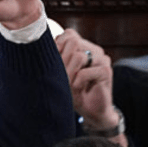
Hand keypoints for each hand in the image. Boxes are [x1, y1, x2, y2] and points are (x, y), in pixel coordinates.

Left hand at [55, 30, 123, 144]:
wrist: (92, 112)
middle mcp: (94, 50)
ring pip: (78, 56)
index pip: (69, 34)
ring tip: (68, 84)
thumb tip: (41, 49)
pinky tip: (78, 89)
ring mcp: (102, 59)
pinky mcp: (106, 71)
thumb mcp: (61, 74)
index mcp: (84, 47)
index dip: (58, 46)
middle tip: (60, 76)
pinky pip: (85, 72)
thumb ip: (57, 60)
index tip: (53, 64)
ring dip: (68, 73)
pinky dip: (77, 82)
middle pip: (73, 41)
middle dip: (62, 60)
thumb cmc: (75, 92)